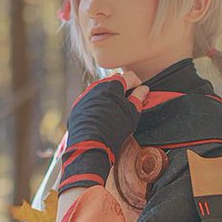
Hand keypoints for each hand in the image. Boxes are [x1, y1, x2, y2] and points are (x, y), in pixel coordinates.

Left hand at [57, 71, 149, 193]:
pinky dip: (99, 106)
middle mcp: (97, 86)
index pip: (130, 77)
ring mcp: (85, 96)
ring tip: (116, 113)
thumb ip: (139, 98)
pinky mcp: (78, 106)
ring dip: (110, 98)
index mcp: (112, 85)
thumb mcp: (132, 114)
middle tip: (129, 104)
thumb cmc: (114, 129)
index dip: (138, 84)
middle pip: (115, 82)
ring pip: (102, 91)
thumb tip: (143, 89)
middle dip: (123, 90)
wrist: (90, 145)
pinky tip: (103, 118)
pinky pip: (91, 101)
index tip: (140, 93)